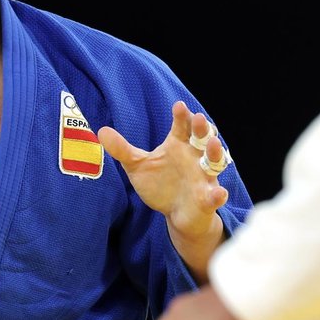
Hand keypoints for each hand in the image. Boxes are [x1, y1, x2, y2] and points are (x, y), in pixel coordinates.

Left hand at [97, 101, 229, 268]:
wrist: (176, 213)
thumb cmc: (160, 184)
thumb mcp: (138, 166)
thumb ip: (122, 149)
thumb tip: (101, 130)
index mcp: (179, 145)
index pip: (182, 127)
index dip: (182, 116)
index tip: (179, 106)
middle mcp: (194, 158)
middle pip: (202, 138)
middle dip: (202, 128)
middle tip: (198, 118)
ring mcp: (203, 178)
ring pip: (214, 162)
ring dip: (215, 153)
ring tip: (214, 144)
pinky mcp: (207, 199)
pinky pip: (215, 196)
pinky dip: (217, 195)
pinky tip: (218, 193)